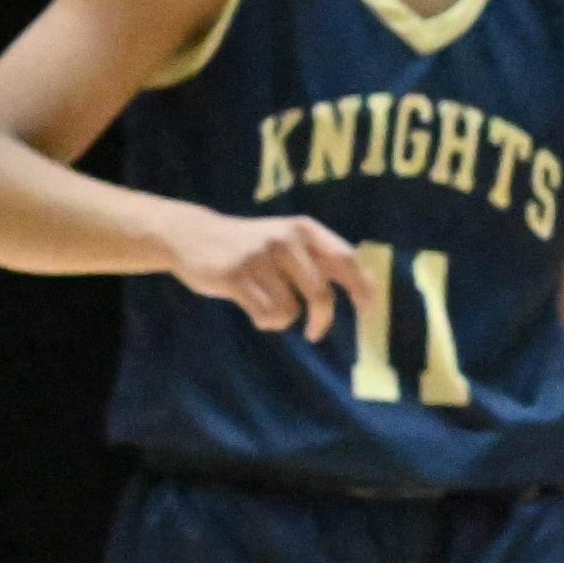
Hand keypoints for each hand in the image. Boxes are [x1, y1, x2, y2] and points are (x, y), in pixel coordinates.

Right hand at [169, 209, 380, 340]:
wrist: (193, 234)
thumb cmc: (251, 245)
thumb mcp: (288, 240)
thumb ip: (322, 259)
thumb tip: (370, 284)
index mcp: (305, 229)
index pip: (346, 259)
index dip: (361, 287)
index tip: (368, 311)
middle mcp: (286, 239)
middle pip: (321, 293)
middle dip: (322, 320)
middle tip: (315, 333)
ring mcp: (259, 257)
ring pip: (290, 309)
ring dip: (282, 319)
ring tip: (267, 308)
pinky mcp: (234, 276)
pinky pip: (266, 314)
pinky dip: (266, 321)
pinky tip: (256, 314)